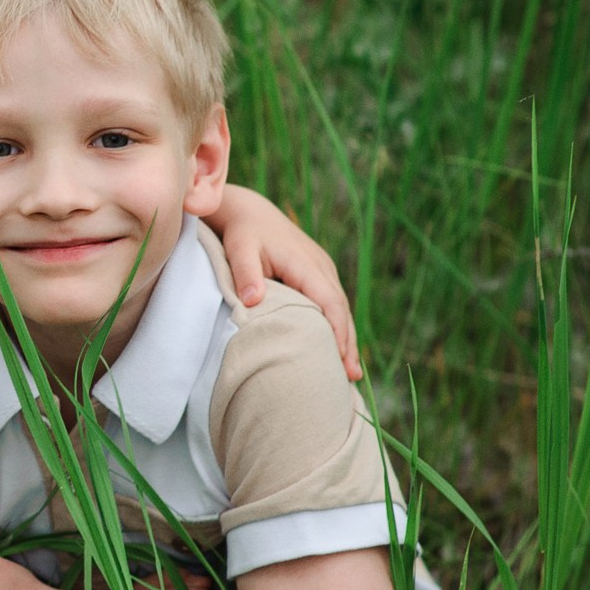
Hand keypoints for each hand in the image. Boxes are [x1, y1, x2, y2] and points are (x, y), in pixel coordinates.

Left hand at [208, 184, 361, 380]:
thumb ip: (246, 274)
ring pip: (340, 307)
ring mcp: (323, 269)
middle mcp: (321, 266)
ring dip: (346, 337)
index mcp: (305, 263)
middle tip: (350, 377)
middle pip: (341, 309)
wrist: (250, 212)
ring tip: (349, 372)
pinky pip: (333, 302)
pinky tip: (338, 347)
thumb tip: (253, 300)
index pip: (329, 301)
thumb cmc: (243, 233)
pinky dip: (338, 325)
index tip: (338, 357)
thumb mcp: (240, 250)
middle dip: (347, 342)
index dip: (336, 330)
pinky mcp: (318, 274)